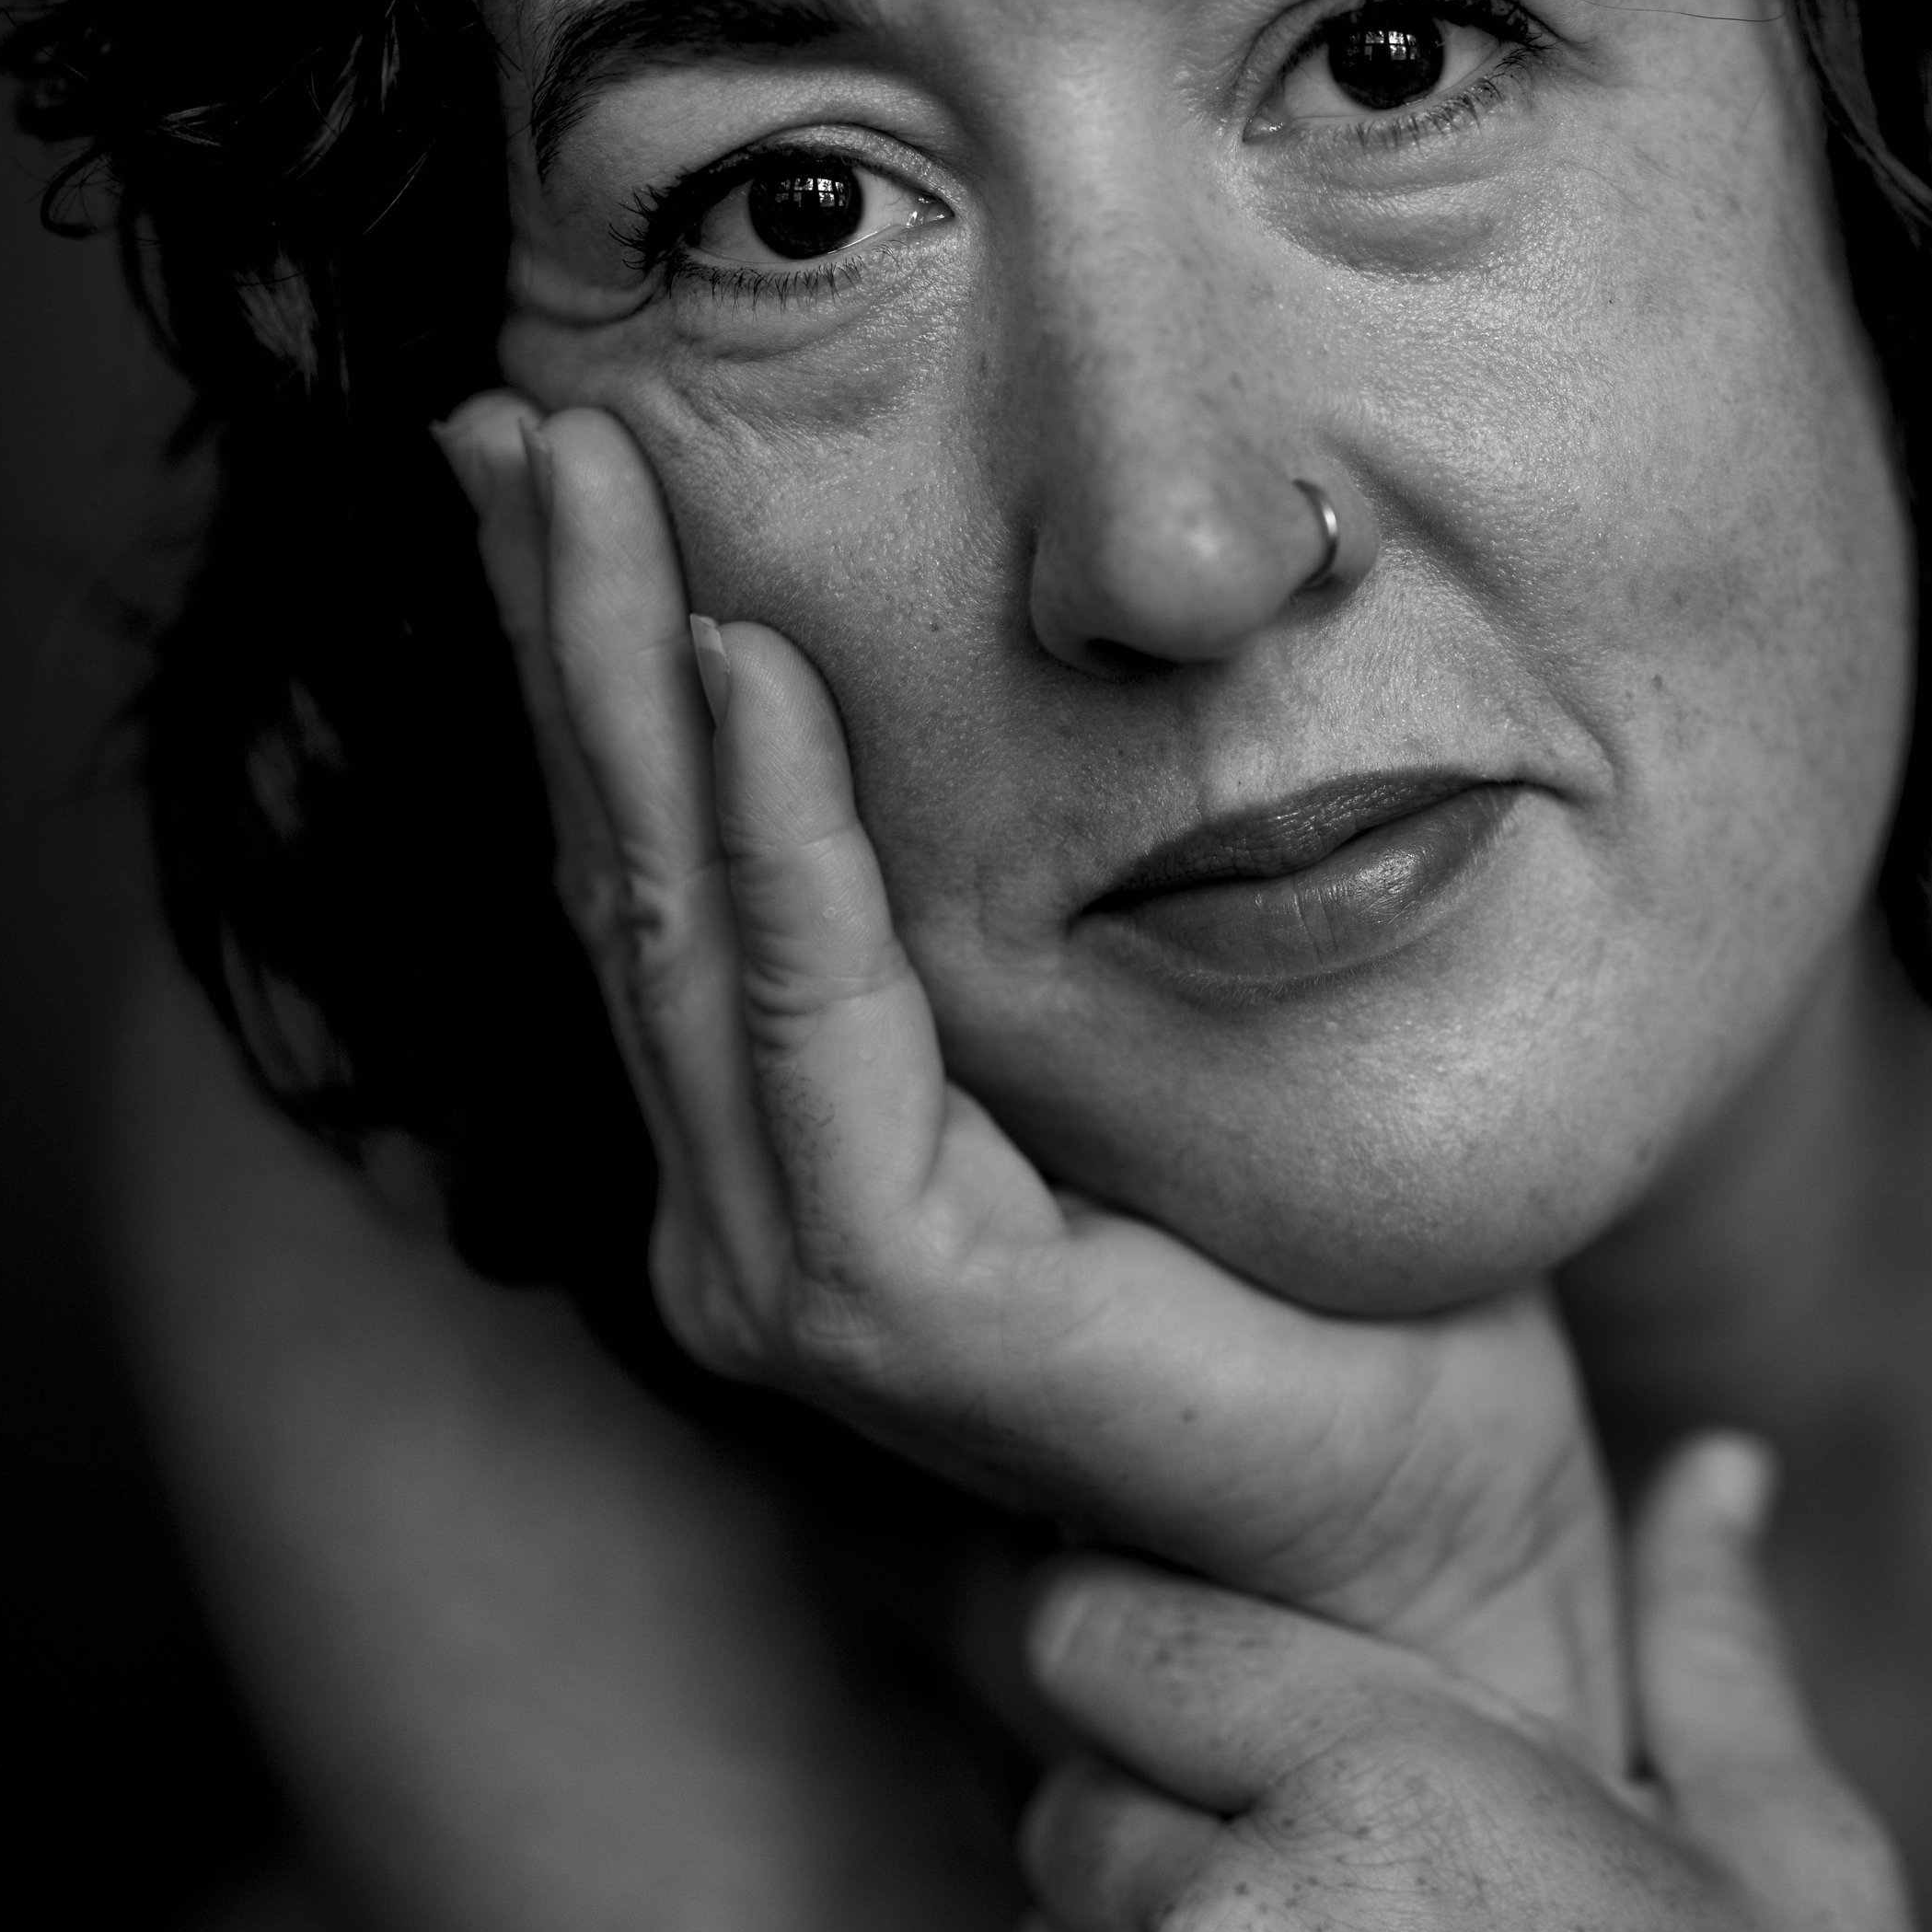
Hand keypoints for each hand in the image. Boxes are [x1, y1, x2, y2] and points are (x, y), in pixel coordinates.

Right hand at [434, 390, 1622, 1748]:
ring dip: (618, 682)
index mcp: (785, 1154)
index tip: (550, 457)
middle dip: (556, 633)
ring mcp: (792, 1279)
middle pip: (622, 872)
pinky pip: (817, 1020)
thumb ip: (989, 934)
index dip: (589, 668)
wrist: (1427, 1514)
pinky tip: (754, 664)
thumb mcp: (1119, 1045)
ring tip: (580, 472)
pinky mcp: (896, 1310)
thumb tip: (957, 697)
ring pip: (672, 923)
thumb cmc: (1305, 1288)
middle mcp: (743, 1214)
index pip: (665, 874)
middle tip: (503, 417)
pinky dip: (781, 836)